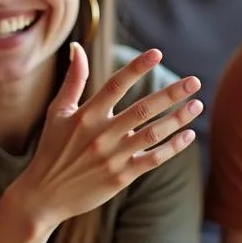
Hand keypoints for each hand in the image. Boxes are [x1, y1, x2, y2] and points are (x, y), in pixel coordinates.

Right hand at [12, 44, 200, 229]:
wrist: (44, 195)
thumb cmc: (51, 149)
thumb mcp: (57, 112)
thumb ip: (72, 80)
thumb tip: (77, 47)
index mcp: (85, 115)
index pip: (115, 85)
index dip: (136, 68)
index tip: (157, 53)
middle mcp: (101, 134)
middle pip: (142, 109)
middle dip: (171, 94)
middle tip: (194, 81)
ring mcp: (112, 157)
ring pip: (153, 134)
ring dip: (178, 119)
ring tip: (197, 105)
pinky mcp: (121, 177)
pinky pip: (153, 159)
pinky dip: (172, 147)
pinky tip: (187, 135)